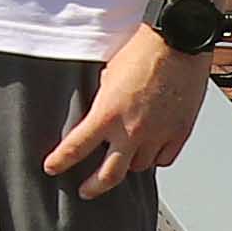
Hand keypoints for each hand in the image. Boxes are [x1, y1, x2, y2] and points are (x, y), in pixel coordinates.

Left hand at [41, 21, 210, 195]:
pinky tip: (150, 150)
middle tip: (85, 191)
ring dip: (128, 165)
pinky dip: (155, 157)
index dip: (60, 162)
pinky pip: (164, 159)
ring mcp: (158, 134)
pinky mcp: (180, 132)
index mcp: (108, 114)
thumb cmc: (144, 49)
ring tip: (122, 159)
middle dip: (93, 187)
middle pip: (109, 176)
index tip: (52, 168)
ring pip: (139, 167)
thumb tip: (101, 114)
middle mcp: (133, 130)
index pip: (76, 148)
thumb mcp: (108, 75)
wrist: (178, 39)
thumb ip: (103, 101)